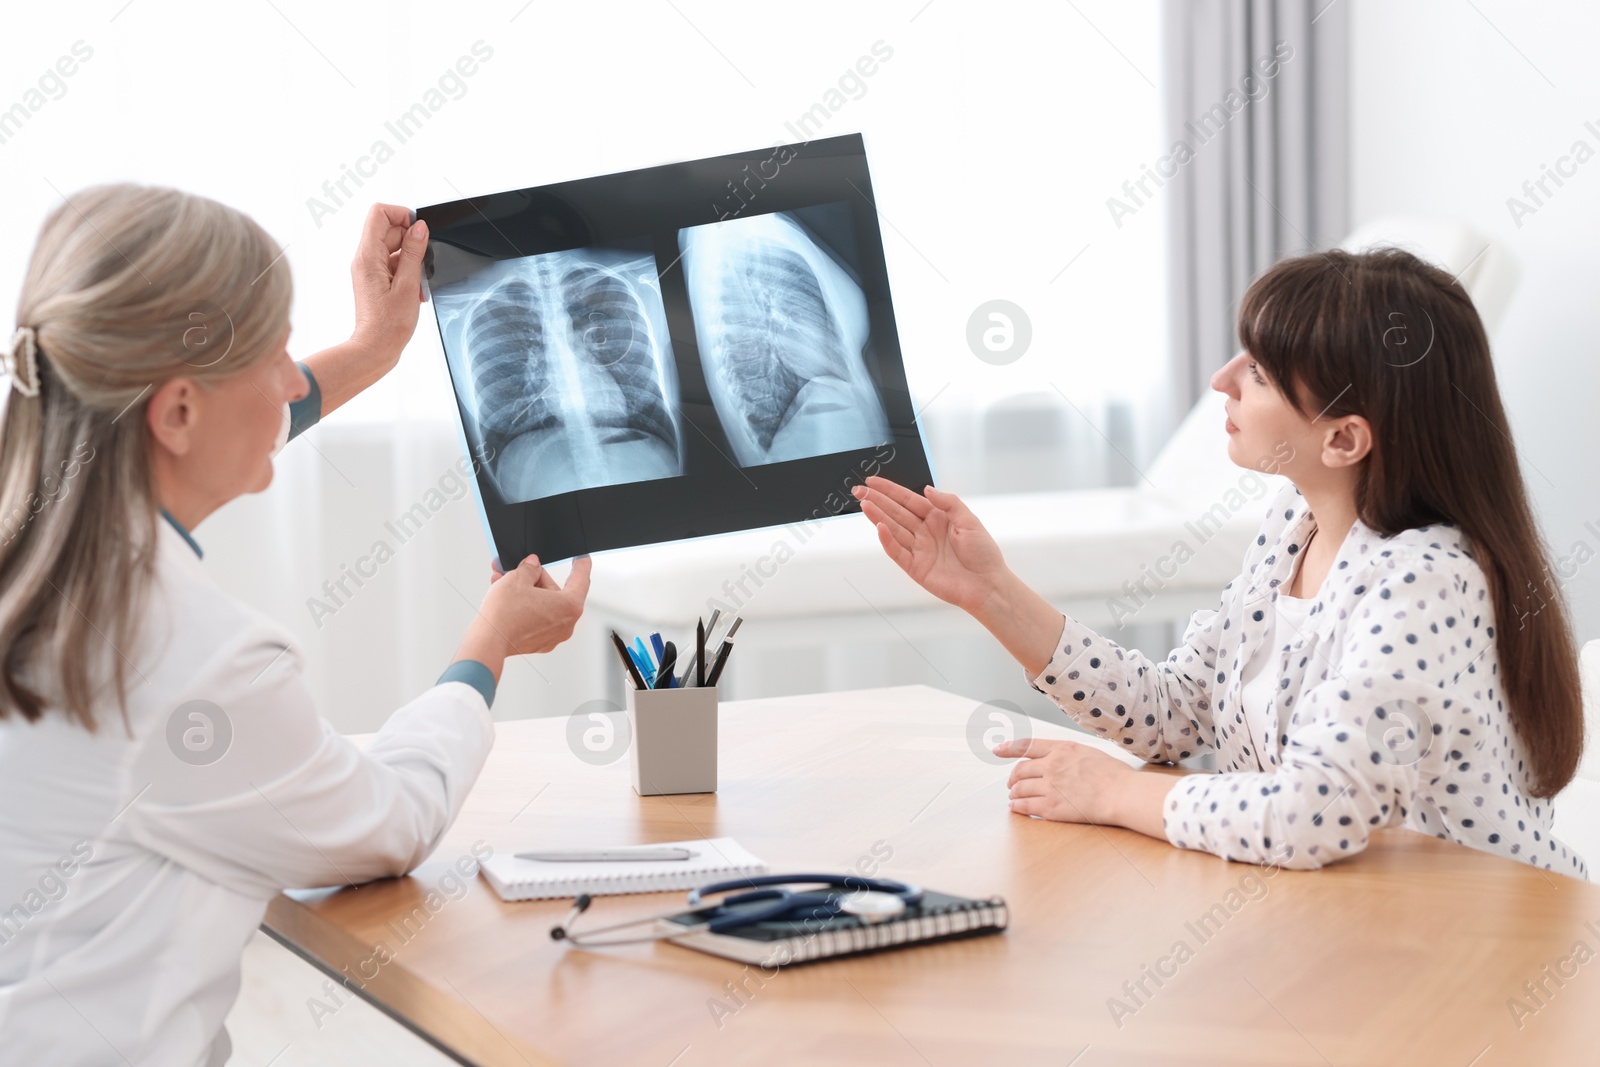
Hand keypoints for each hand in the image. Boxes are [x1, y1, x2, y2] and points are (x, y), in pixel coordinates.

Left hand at [349, 203, 428, 373]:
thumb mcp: (409, 285)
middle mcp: (364, 259)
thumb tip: (420, 229)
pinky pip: (393, 264)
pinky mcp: (375, 280)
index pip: (379, 213)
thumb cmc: (388, 325)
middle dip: (411, 242)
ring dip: (411, 260)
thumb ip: (414, 253)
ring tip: (418, 283)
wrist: (376, 348)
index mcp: (368, 256)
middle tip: (422, 262)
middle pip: (388, 230)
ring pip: (393, 248)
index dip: (402, 215)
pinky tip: (415, 290)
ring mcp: (369, 270)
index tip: (419, 230)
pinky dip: (408, 273)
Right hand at [465, 555, 591, 666]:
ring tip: (503, 581)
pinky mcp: (538, 643)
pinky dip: (523, 607)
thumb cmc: (505, 614)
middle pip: (555, 591)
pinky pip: (535, 618)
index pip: (581, 578)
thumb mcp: (517, 578)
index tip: (582, 558)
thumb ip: (529, 568)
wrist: (487, 642)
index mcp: (570, 605)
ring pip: (542, 604)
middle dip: (534, 578)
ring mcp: (552, 636)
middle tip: (516, 569)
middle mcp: (566, 624)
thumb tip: (532, 565)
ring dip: (524, 591)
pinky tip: (506, 599)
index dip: (581, 564)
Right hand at [852, 476, 1008, 614]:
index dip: (890, 490)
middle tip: (859, 491)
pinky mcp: (916, 568)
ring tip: (864, 504)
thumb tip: (926, 489)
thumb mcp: (969, 520)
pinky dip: (887, 540)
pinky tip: (879, 528)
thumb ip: (948, 502)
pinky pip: (898, 552)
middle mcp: (925, 532)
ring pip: (893, 529)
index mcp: (938, 518)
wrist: (988, 585)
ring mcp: (919, 550)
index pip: (909, 500)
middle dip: (877, 500)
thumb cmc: (984, 554)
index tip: (873, 481)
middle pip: (896, 513)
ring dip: (878, 517)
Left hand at [996, 737, 1130, 823]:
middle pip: (1020, 770)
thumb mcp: (1089, 752)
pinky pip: (1025, 806)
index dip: (1009, 748)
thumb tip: (1058, 759)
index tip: (997, 750)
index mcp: (1061, 748)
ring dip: (1014, 793)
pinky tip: (1016, 808)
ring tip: (1014, 797)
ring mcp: (1050, 786)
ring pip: (1020, 788)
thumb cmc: (1114, 775)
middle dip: (1012, 778)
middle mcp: (1051, 765)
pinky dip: (1017, 807)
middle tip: (1011, 784)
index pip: (1027, 745)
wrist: (1122, 793)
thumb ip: (1069, 755)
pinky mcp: (1051, 807)